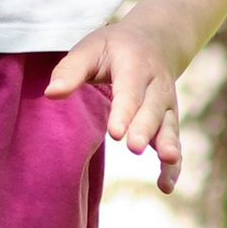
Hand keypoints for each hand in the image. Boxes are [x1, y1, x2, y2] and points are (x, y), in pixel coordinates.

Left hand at [49, 19, 182, 193]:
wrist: (156, 40)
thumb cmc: (114, 47)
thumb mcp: (91, 47)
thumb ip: (70, 69)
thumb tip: (51, 94)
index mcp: (135, 64)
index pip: (130, 90)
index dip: (125, 111)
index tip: (116, 132)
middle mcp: (157, 85)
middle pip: (152, 109)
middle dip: (145, 129)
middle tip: (134, 147)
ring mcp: (167, 104)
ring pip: (169, 126)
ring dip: (169, 145)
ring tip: (167, 162)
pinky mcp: (170, 121)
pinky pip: (175, 142)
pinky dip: (174, 165)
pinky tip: (166, 186)